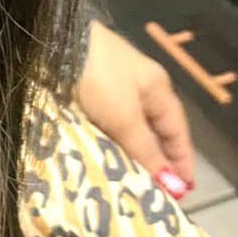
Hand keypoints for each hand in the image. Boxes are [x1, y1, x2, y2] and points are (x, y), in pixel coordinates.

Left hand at [74, 19, 196, 198]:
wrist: (53, 41)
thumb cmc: (98, 76)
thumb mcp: (125, 116)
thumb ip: (146, 149)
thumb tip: (173, 184)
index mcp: (157, 88)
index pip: (177, 130)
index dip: (182, 160)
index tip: (183, 192)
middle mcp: (136, 87)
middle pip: (152, 131)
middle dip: (154, 161)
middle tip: (153, 195)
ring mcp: (109, 87)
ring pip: (125, 130)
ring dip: (127, 154)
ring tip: (127, 185)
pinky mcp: (82, 91)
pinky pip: (100, 124)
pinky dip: (104, 142)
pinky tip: (99, 159)